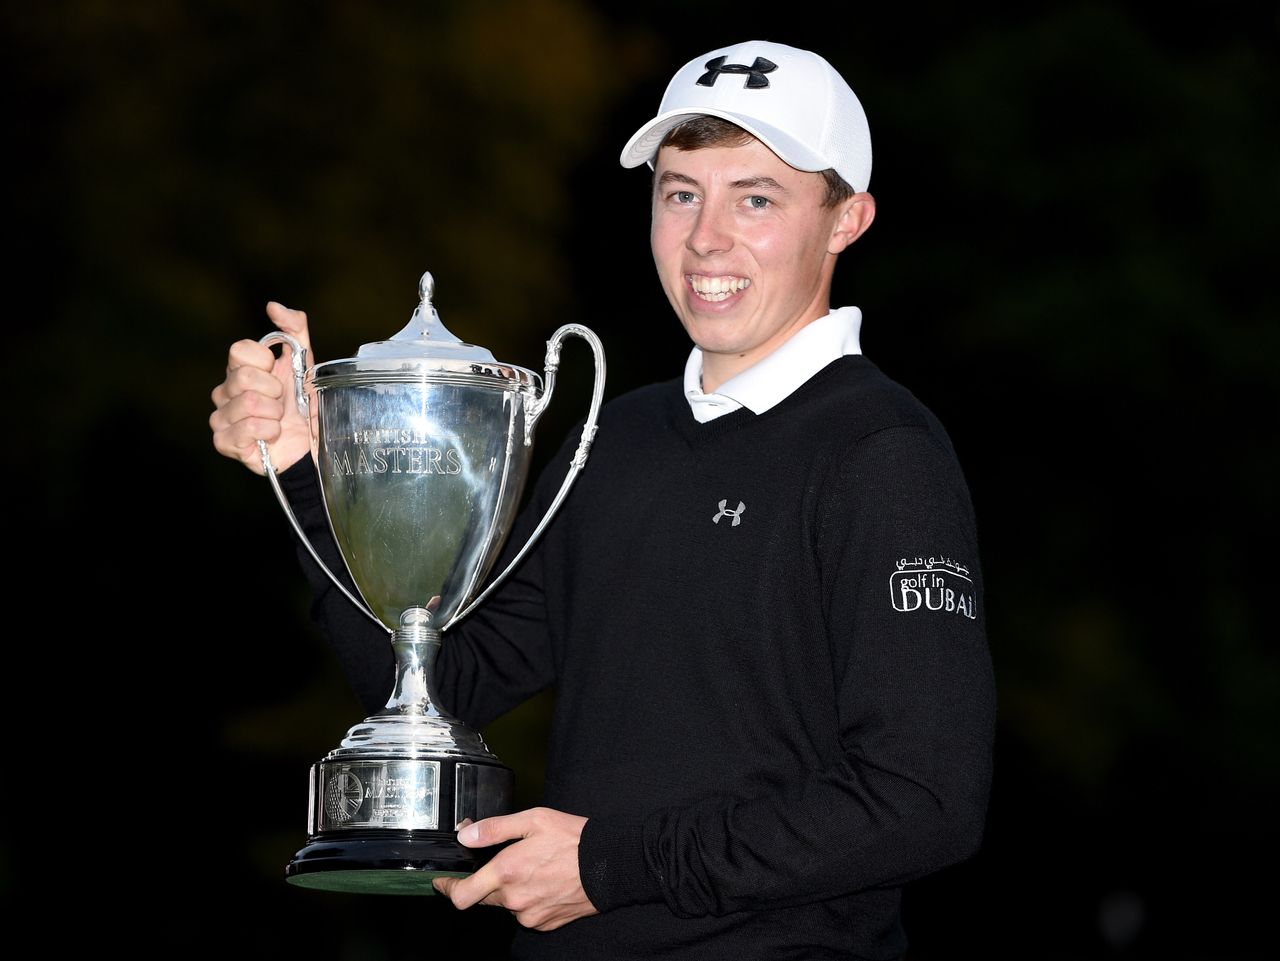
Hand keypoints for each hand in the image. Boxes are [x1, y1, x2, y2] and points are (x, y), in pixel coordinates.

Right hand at [209, 302, 316, 474]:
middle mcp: (225, 391)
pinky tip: (272, 436)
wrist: (312, 444)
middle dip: (275, 391)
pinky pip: (245, 429)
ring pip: (246, 403)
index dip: (266, 362)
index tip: (278, 374)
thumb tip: (273, 307)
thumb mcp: (306, 362)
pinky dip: (268, 432)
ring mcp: (221, 417)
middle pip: (243, 377)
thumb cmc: (304, 405)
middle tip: (282, 402)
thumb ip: (294, 329)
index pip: (239, 350)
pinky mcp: (224, 442)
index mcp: (240, 369)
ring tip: (279, 420)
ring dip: (275, 414)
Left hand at [433, 807, 596, 930]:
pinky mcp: (544, 923)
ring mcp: (529, 915)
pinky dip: (527, 899)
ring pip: (506, 904)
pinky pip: (525, 912)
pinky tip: (543, 881)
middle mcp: (514, 899)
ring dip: (509, 889)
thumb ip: (494, 829)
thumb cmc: (573, 839)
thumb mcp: (533, 820)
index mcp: (506, 872)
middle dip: (485, 881)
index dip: (447, 888)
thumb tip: (465, 835)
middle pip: (483, 898)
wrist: (609, 865)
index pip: (462, 894)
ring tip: (532, 867)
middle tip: (501, 861)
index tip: (442, 881)